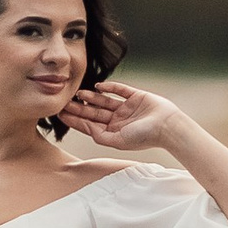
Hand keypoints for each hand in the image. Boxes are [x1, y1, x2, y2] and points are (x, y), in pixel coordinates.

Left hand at [65, 79, 185, 151]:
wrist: (168, 127)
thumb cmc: (144, 137)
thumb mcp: (118, 141)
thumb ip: (100, 136)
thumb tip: (85, 128)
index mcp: (113, 132)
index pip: (90, 125)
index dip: (75, 119)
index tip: (60, 113)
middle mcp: (118, 120)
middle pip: (94, 112)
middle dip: (79, 107)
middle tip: (63, 100)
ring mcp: (126, 108)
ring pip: (104, 101)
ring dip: (91, 97)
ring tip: (78, 93)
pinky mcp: (135, 96)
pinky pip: (120, 90)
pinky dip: (109, 87)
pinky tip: (98, 86)